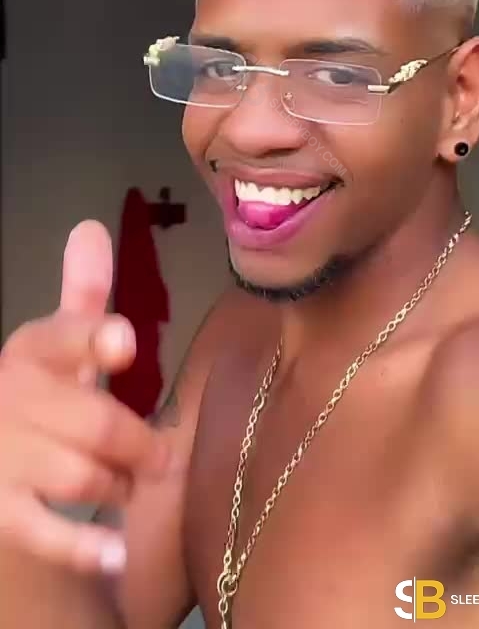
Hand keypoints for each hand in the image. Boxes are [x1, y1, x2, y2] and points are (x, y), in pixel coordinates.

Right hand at [0, 221, 171, 574]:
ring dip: (119, 485)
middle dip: (138, 442)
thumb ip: (83, 298)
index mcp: (31, 350)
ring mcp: (1, 456)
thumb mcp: (62, 348)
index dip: (92, 339)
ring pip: (81, 475)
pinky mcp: (0, 511)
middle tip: (159, 455)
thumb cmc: (42, 398)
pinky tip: (115, 554)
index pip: (60, 338)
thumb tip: (90, 227)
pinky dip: (83, 546)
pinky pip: (45, 532)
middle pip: (93, 421)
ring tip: (128, 484)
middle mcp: (10, 398)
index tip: (125, 343)